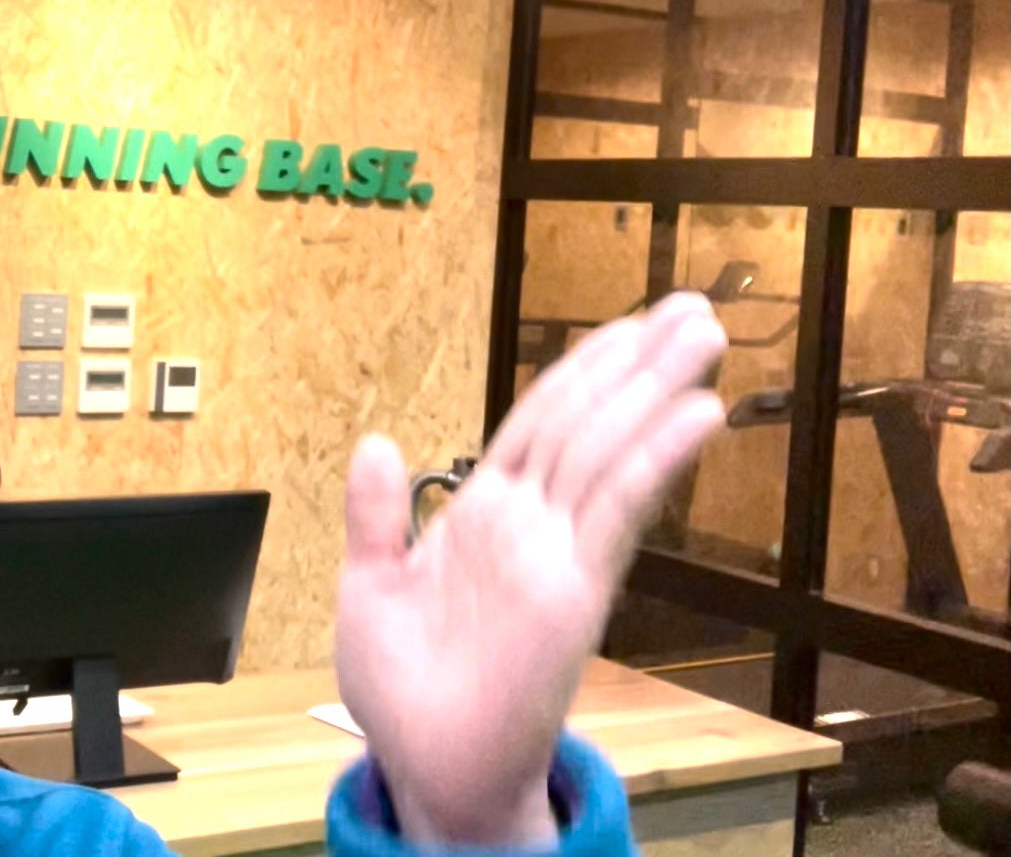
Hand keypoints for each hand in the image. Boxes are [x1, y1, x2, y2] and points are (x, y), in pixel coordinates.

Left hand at [333, 291, 727, 844]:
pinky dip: (655, 461)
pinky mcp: (575, 591)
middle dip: (637, 363)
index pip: (537, 421)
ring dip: (657, 391)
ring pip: (610, 450)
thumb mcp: (368, 586)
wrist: (426, 765)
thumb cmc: (400, 686)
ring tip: (704, 335)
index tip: (625, 324)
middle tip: (693, 307)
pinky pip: (618, 513)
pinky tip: (696, 416)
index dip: (580, 370)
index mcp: (480, 512)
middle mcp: (528, 523)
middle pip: (588, 421)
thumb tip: (376, 441)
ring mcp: (556, 553)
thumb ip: (377, 516)